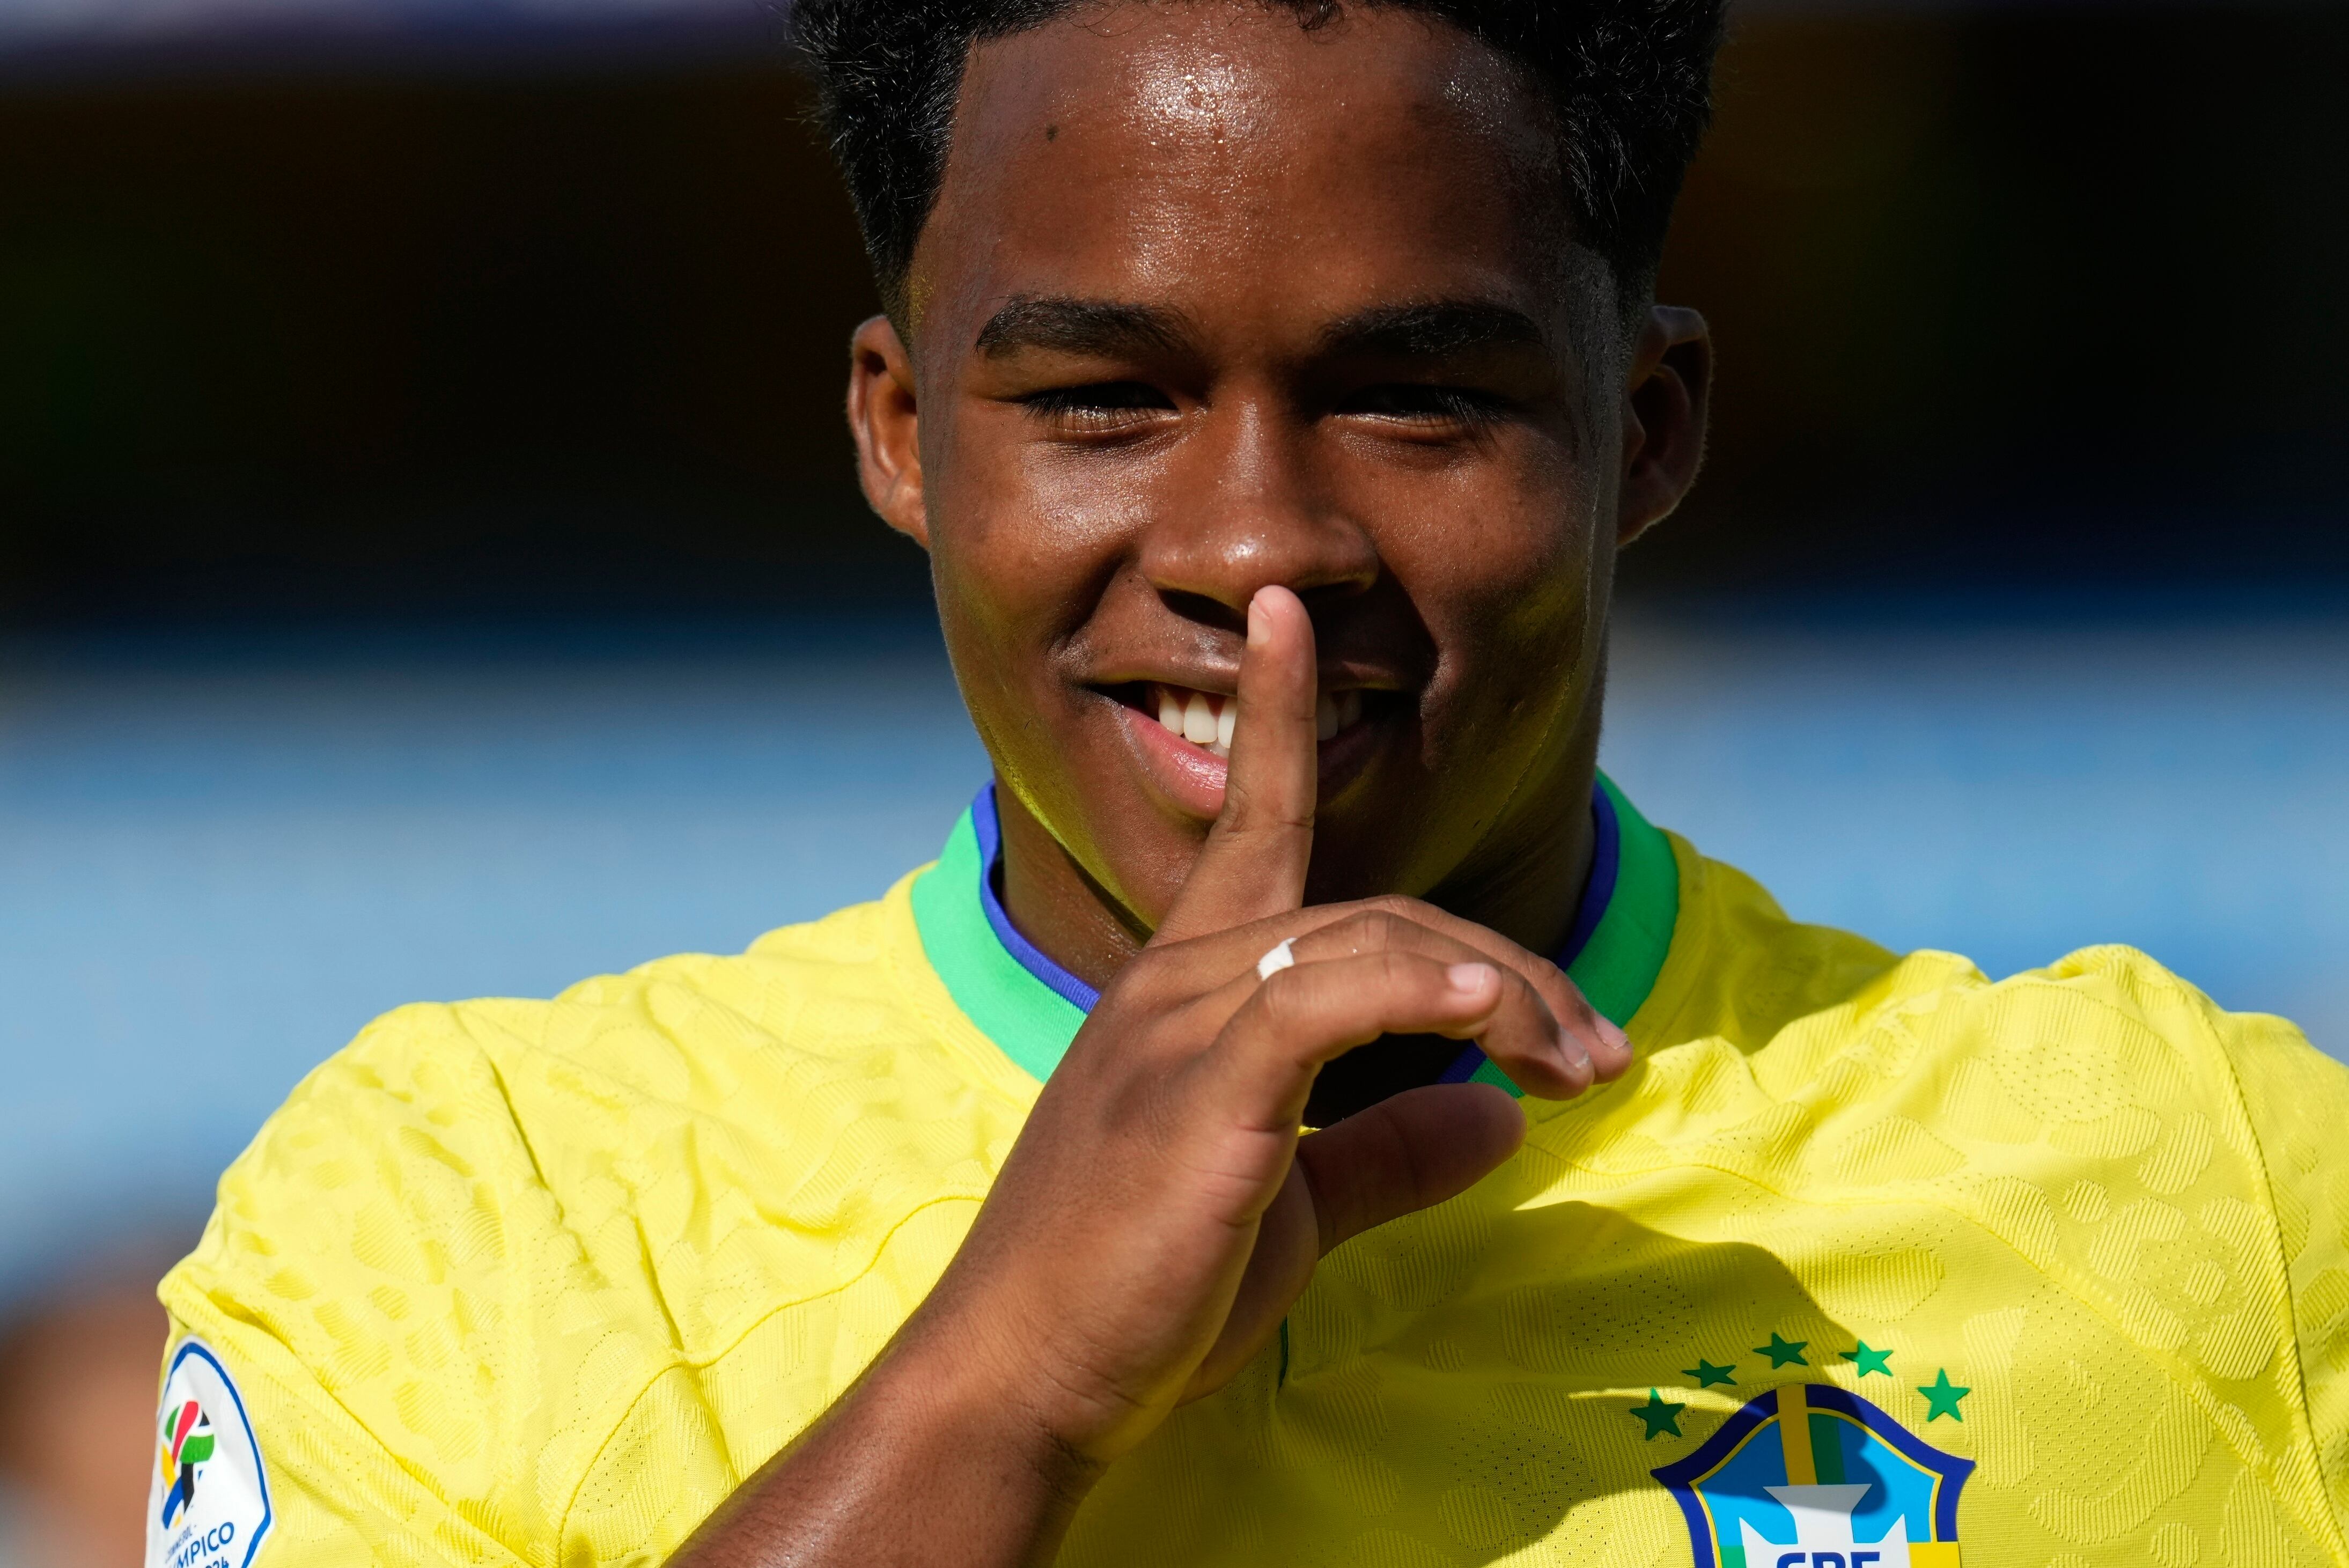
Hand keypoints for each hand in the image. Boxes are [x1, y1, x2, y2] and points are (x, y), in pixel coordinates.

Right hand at [667, 586, 1628, 1567]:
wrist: (1023, 1377)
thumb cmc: (1139, 1291)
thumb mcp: (1291, 1207)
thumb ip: (1388, 1149)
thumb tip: (1497, 1117)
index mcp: (1184, 990)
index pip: (1247, 824)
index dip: (1272, 715)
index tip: (1290, 617)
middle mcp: (1178, 980)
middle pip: (1377, 912)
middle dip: (1510, 971)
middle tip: (1599, 1052)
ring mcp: (1182, 1025)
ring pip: (1374, 944)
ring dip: (1506, 995)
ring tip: (1586, 1067)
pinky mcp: (1201, 1087)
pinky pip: (1329, 998)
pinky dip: (1426, 991)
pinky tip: (1495, 1018)